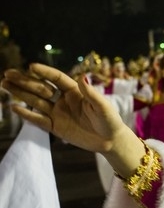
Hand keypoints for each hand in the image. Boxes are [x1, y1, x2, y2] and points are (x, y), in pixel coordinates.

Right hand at [1, 63, 130, 153]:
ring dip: (20, 93)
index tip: (31, 66)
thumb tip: (83, 76)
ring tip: (4, 84)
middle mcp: (64, 100)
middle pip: (41, 87)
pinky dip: (27, 114)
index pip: (56, 78)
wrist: (110, 141)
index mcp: (75, 91)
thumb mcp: (102, 106)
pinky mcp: (55, 127)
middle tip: (8, 74)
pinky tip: (14, 107)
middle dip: (25, 81)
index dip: (44, 72)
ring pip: (36, 101)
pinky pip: (38, 119)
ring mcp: (58, 113)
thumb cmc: (109, 120)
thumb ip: (91, 93)